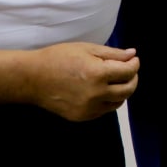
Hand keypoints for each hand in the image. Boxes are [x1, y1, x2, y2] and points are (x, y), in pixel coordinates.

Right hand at [23, 43, 138, 121]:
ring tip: (116, 80)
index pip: (128, 72)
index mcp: (98, 74)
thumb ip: (113, 54)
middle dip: (133, 78)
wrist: (32, 78)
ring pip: (118, 103)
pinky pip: (104, 110)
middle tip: (129, 70)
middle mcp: (95, 94)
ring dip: (122, 91)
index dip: (134, 64)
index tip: (133, 59)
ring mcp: (88, 108)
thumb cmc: (59, 58)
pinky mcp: (81, 117)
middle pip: (128, 90)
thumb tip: (132, 55)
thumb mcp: (87, 49)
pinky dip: (108, 101)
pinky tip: (102, 91)